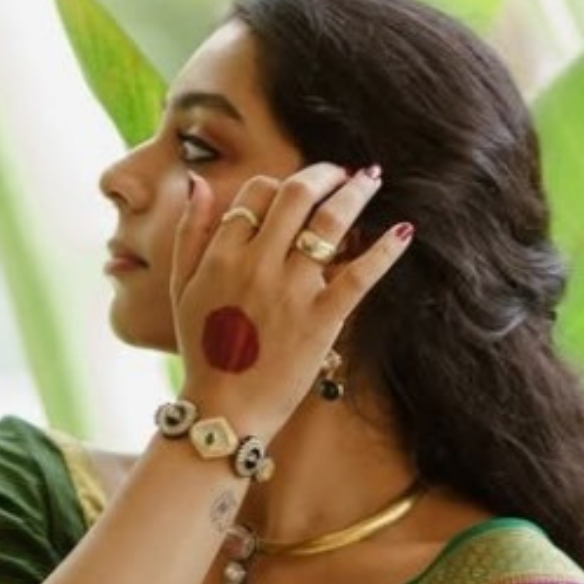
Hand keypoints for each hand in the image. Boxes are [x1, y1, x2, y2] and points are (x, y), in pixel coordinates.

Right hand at [170, 161, 411, 436]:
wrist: (223, 411)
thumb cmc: (202, 351)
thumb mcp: (181, 289)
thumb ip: (190, 233)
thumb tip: (199, 182)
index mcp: (222, 255)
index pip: (256, 193)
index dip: (279, 183)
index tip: (296, 190)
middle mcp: (257, 264)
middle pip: (296, 194)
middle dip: (324, 174)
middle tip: (342, 172)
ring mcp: (291, 291)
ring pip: (330, 223)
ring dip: (355, 193)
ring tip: (371, 180)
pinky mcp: (322, 320)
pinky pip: (359, 275)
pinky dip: (383, 250)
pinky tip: (402, 232)